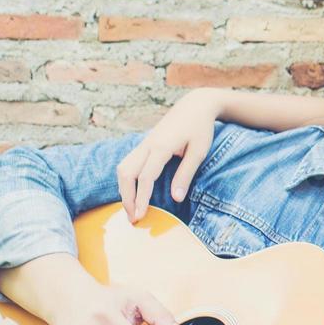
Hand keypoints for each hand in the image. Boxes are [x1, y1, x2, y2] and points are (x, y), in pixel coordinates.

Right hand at [117, 88, 224, 223]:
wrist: (195, 105)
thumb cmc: (200, 128)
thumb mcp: (198, 152)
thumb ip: (186, 174)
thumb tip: (176, 199)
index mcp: (161, 147)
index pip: (145, 177)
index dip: (141, 198)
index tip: (141, 216)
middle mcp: (147, 145)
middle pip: (126, 173)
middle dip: (126, 197)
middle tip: (133, 218)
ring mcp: (143, 144)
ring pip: (123, 168)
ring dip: (123, 189)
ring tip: (131, 209)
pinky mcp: (144, 144)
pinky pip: (128, 163)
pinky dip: (126, 180)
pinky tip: (132, 193)